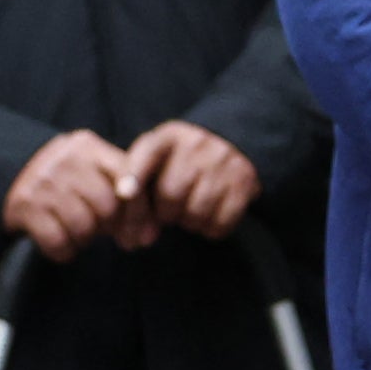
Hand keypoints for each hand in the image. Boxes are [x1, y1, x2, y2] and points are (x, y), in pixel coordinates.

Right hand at [2, 129, 133, 260]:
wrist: (6, 173)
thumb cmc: (68, 183)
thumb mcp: (96, 174)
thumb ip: (127, 195)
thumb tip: (149, 237)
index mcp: (89, 148)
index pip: (128, 181)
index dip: (138, 214)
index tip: (138, 236)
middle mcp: (65, 160)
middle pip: (107, 207)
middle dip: (107, 227)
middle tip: (98, 229)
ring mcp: (42, 181)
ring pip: (82, 226)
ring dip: (84, 239)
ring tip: (78, 233)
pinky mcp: (23, 205)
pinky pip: (57, 241)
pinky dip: (63, 252)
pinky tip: (61, 245)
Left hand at [127, 120, 260, 239]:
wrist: (232, 144)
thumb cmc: (181, 161)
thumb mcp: (157, 156)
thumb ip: (136, 180)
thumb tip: (131, 234)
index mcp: (170, 135)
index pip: (148, 153)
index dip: (134, 175)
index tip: (126, 194)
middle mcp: (198, 144)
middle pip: (170, 194)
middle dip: (166, 211)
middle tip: (171, 208)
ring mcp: (224, 162)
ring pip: (196, 213)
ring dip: (189, 221)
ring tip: (191, 209)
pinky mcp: (245, 183)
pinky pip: (220, 224)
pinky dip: (210, 228)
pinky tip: (210, 215)